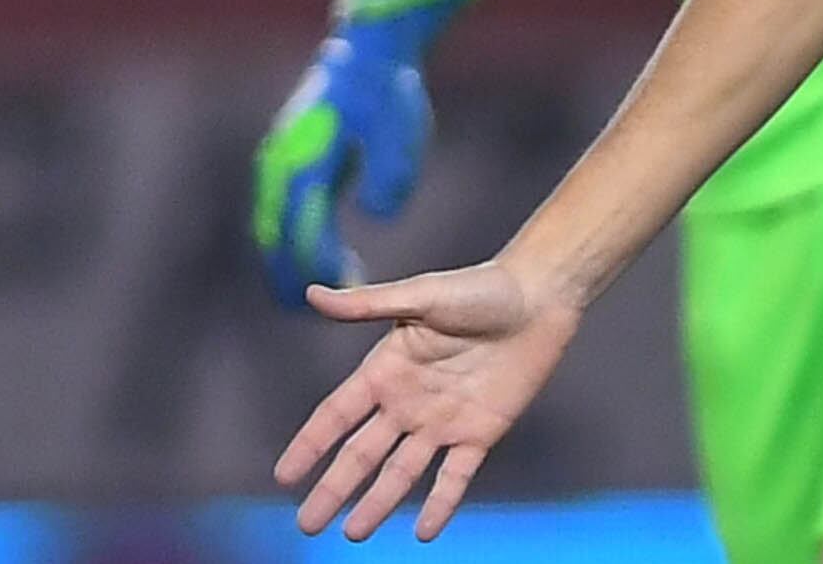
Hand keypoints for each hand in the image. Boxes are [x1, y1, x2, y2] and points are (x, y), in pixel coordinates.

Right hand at [254, 0, 466, 308]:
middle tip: (310, 310)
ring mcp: (277, 162)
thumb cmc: (387, 93)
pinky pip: (277, 211)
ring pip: (269, 227)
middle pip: (274, 237)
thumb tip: (377, 216)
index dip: (319, 266)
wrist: (366, 52)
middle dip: (289, 277)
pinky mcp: (284, 160)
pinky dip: (287, 239)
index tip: (344, 289)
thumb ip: (391, 175)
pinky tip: (317, 254)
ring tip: (313, 292)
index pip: (303, 231)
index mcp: (306, 163)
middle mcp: (281, 166)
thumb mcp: (400, 132)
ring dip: (285, 261)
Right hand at [277, 261, 580, 540]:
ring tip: (354, 533)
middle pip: (362, 454)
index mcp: (386, 371)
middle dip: (335, 489)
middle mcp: (408, 403)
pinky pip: (456, 475)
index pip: (337, 415)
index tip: (283, 476)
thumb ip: (367, 305)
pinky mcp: (480, 432)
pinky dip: (441, 503)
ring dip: (378, 503)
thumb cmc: (480, 289)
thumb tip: (314, 294)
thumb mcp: (420, 295)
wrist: (539, 298)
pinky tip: (424, 530)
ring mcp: (443, 421)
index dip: (310, 444)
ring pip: (402, 472)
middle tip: (308, 523)